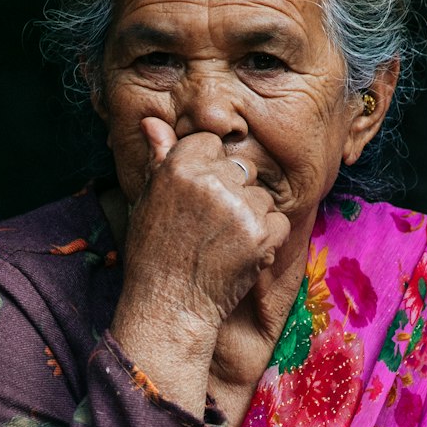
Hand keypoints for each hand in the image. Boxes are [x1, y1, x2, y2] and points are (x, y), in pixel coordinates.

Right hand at [112, 120, 290, 379]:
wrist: (168, 306)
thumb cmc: (154, 254)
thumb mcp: (148, 200)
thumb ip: (159, 157)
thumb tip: (151, 120)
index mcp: (180, 166)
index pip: (212, 143)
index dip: (208, 170)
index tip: (197, 198)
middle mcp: (211, 181)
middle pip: (241, 167)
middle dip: (232, 192)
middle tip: (209, 226)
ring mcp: (239, 207)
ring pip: (261, 195)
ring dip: (251, 216)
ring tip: (222, 244)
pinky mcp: (262, 234)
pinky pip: (278, 221)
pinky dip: (267, 239)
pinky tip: (240, 255)